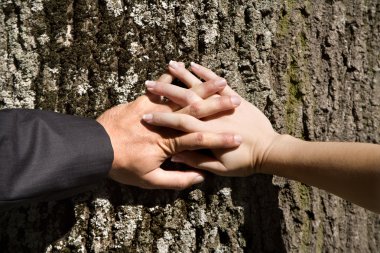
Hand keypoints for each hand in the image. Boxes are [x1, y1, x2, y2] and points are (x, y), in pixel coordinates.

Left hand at [96, 68, 241, 188]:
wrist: (95, 147)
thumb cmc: (122, 165)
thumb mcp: (149, 180)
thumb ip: (176, 179)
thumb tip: (199, 178)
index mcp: (169, 143)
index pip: (201, 140)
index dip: (221, 140)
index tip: (239, 138)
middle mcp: (165, 123)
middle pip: (196, 112)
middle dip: (218, 106)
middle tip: (237, 101)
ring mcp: (154, 109)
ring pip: (182, 97)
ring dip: (202, 89)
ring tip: (219, 81)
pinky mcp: (142, 100)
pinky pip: (161, 87)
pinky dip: (172, 78)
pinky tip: (182, 68)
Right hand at [143, 62, 279, 175]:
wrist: (270, 150)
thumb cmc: (244, 162)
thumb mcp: (219, 168)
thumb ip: (196, 160)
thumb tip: (176, 154)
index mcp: (205, 132)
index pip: (178, 123)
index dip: (161, 119)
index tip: (145, 116)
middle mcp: (211, 115)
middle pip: (184, 100)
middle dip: (165, 92)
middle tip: (148, 84)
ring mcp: (222, 104)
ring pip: (199, 87)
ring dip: (183, 76)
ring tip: (170, 65)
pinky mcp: (233, 97)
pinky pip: (217, 82)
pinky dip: (205, 73)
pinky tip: (193, 65)